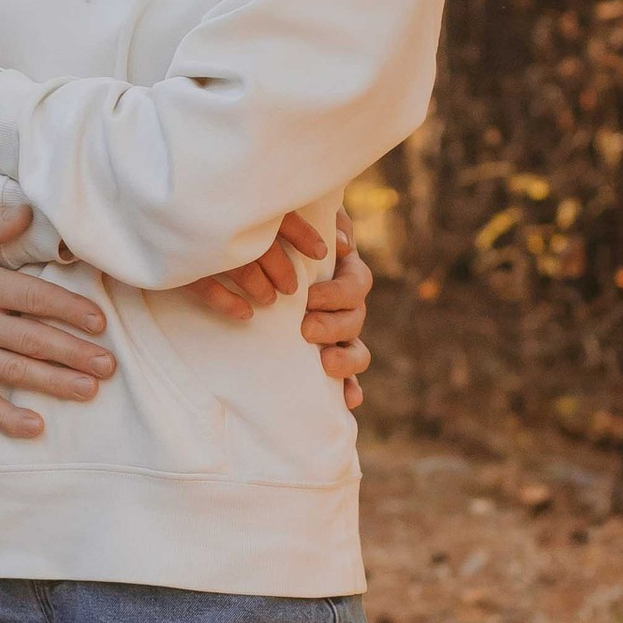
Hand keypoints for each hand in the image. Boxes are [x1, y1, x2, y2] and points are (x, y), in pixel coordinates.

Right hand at [0, 204, 115, 437]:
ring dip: (56, 383)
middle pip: (34, 340)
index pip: (34, 298)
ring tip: (90, 390)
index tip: (99, 322)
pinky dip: (7, 417)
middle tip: (109, 365)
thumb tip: (28, 212)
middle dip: (75, 353)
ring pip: (16, 370)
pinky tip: (35, 427)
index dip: (70, 310)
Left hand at [182, 211, 373, 408]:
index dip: (337, 294)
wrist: (264, 259)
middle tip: (306, 329)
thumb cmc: (285, 236)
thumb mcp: (300, 221)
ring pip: (358, 350)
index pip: (357, 285)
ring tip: (326, 363)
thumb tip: (341, 243)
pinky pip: (347, 376)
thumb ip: (324, 224)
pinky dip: (351, 388)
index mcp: (346, 272)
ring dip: (345, 359)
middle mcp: (347, 305)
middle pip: (356, 319)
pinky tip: (348, 401)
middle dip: (333, 326)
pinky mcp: (328, 354)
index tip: (308, 299)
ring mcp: (340, 333)